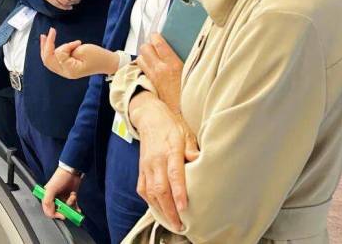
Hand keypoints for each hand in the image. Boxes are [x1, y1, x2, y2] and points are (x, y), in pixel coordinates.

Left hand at [40, 27, 118, 78]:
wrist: (107, 62)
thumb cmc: (97, 56)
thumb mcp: (83, 50)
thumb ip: (68, 50)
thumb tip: (59, 50)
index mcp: (70, 70)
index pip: (59, 55)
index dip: (65, 46)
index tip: (78, 42)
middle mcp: (65, 72)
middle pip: (48, 60)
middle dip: (46, 46)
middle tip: (46, 34)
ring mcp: (65, 71)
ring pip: (48, 61)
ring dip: (45, 49)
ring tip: (44, 37)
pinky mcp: (66, 67)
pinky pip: (53, 61)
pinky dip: (49, 52)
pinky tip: (48, 44)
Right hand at [42, 167, 81, 219]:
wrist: (72, 171)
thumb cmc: (60, 179)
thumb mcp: (51, 189)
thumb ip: (48, 201)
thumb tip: (51, 214)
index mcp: (47, 197)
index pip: (48, 211)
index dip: (54, 215)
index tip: (62, 215)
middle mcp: (55, 199)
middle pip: (58, 211)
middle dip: (65, 210)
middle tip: (69, 208)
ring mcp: (63, 198)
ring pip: (67, 209)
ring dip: (71, 205)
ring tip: (73, 196)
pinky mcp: (71, 197)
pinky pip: (73, 207)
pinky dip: (76, 209)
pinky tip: (78, 211)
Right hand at [128, 92, 199, 230]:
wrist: (149, 117)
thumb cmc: (171, 126)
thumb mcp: (186, 133)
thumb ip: (192, 148)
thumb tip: (200, 161)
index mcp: (169, 150)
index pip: (174, 174)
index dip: (178, 192)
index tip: (184, 208)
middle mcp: (156, 160)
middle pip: (160, 189)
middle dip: (169, 209)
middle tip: (180, 225)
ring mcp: (146, 166)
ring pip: (150, 192)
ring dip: (160, 209)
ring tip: (171, 222)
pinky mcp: (141, 169)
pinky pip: (143, 189)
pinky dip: (150, 201)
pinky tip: (159, 209)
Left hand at [137, 33, 183, 112]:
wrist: (183, 114)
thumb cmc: (190, 94)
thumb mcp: (192, 74)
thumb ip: (186, 60)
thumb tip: (181, 49)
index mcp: (173, 65)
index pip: (159, 44)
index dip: (156, 37)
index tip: (156, 35)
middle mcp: (160, 70)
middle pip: (145, 48)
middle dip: (148, 45)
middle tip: (154, 45)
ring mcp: (153, 77)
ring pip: (140, 58)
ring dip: (144, 55)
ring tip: (152, 56)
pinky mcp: (150, 84)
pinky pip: (142, 69)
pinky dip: (144, 66)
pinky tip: (151, 67)